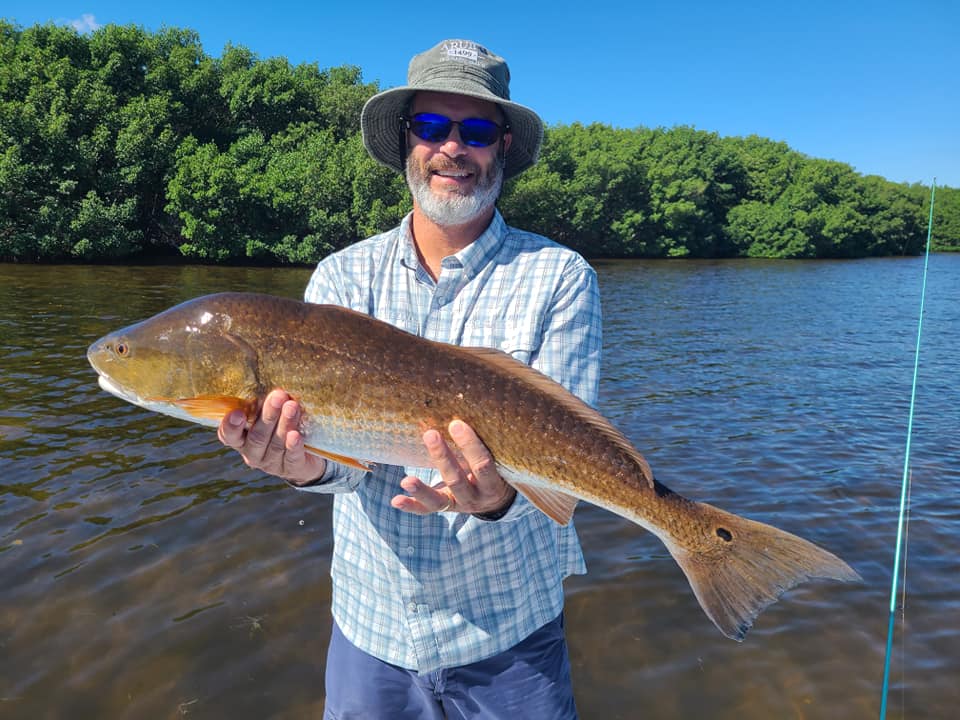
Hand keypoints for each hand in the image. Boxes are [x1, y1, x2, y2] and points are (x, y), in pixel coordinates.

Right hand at [217, 389, 325, 485]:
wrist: (305, 456)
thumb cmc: (281, 426)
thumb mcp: (270, 415)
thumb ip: (266, 402)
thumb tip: (272, 381)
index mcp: (241, 439)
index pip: (228, 435)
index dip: (231, 425)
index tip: (237, 412)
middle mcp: (253, 453)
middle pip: (257, 437)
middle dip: (268, 415)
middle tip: (278, 396)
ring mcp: (271, 463)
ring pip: (275, 444)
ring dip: (284, 424)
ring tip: (293, 406)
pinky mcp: (291, 468)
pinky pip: (291, 457)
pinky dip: (293, 446)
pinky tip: (296, 435)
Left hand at [391, 419, 515, 515]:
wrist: (494, 499)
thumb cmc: (493, 468)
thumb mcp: (497, 460)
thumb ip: (484, 443)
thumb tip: (462, 408)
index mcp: (492, 485)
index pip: (483, 465)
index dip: (470, 446)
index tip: (456, 424)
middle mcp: (475, 498)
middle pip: (457, 480)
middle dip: (442, 457)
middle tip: (430, 434)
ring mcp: (458, 506)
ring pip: (438, 500)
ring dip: (421, 489)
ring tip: (406, 480)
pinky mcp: (444, 509)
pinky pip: (426, 510)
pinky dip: (410, 506)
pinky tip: (396, 500)